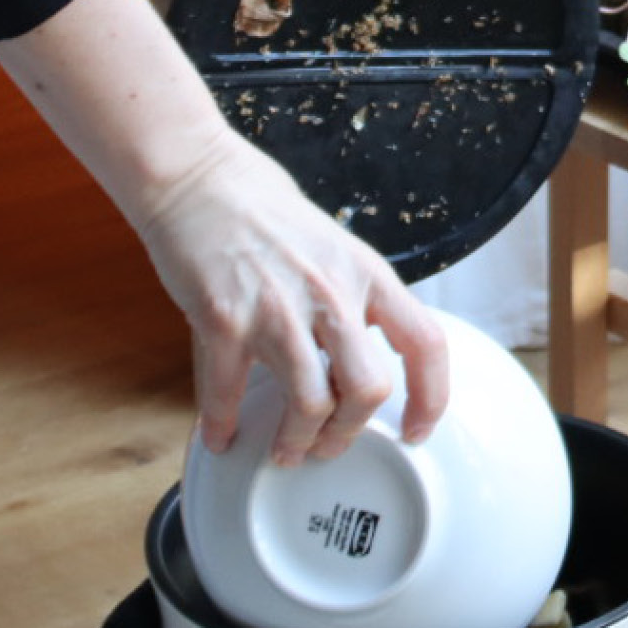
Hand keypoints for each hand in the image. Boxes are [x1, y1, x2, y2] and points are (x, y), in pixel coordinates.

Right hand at [131, 130, 448, 464]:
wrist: (197, 178)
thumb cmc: (264, 212)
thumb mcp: (335, 248)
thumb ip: (354, 298)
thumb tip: (363, 357)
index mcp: (367, 275)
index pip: (425, 344)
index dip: (430, 399)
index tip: (415, 431)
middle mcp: (331, 294)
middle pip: (368, 390)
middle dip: (349, 433)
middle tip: (329, 445)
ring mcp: (277, 309)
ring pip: (309, 404)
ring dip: (297, 441)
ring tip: (286, 450)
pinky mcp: (224, 320)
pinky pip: (229, 394)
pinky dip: (224, 426)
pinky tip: (223, 436)